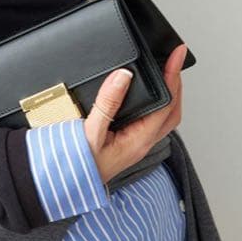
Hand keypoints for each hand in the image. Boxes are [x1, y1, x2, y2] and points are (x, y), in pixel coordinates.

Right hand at [84, 43, 185, 184]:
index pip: (166, 104)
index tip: (176, 55)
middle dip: (177, 84)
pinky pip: (150, 121)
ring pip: (164, 117)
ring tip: (166, 73)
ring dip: (169, 94)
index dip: (173, 77)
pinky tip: (146, 96)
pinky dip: (155, 103)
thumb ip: (107, 103)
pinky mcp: (127, 143)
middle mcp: (141, 143)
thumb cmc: (77, 166)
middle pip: (172, 111)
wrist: (64, 184)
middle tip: (174, 60)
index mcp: (138, 141)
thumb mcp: (90, 132)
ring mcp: (135, 144)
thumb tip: (123, 76)